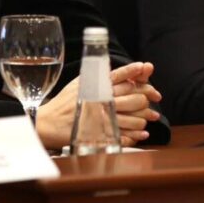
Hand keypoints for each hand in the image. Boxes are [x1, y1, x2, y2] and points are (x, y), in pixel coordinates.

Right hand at [34, 62, 161, 149]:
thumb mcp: (79, 83)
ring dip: (144, 117)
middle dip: (146, 97)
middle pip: (134, 96)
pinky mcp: (103, 134)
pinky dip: (137, 134)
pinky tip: (142, 133)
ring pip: (134, 117)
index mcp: (96, 85)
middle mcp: (101, 100)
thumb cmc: (65, 102)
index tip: (146, 68)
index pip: (119, 75)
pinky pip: (126, 134)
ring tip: (147, 118)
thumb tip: (113, 71)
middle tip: (153, 98)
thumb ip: (96, 77)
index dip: (135, 71)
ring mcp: (104, 118)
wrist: (50, 122)